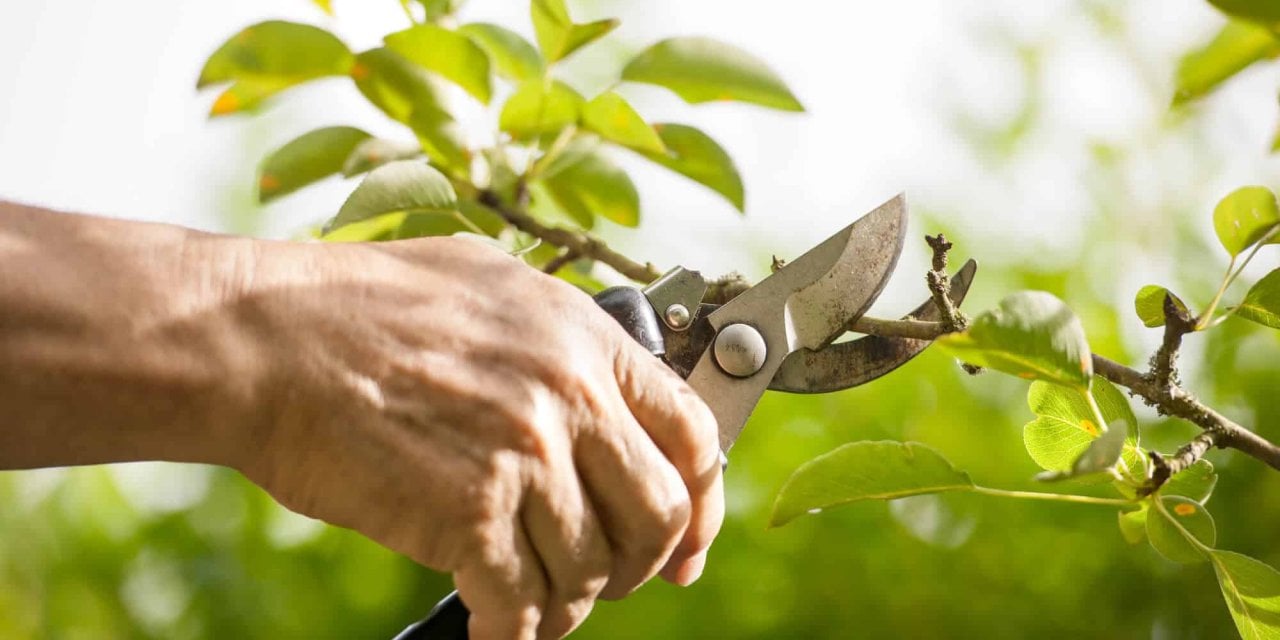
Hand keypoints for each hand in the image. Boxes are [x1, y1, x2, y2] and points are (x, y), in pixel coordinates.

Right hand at [231, 236, 724, 639]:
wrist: (266, 339)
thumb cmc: (361, 306)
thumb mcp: (489, 285)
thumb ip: (560, 338)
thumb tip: (604, 393)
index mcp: (584, 336)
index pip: (692, 434)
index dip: (701, 503)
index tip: (687, 544)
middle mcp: (569, 393)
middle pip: (658, 514)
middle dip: (640, 565)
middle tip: (608, 580)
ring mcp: (523, 454)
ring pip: (591, 569)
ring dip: (569, 602)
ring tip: (535, 601)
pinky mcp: (467, 513)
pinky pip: (522, 605)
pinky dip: (516, 633)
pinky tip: (496, 630)